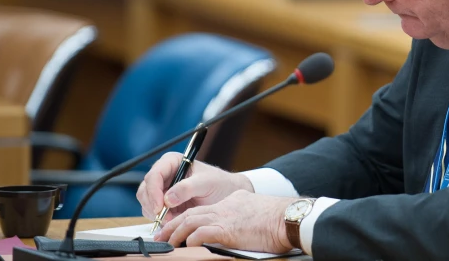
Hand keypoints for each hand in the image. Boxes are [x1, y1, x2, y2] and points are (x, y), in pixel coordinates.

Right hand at [136, 152, 253, 220]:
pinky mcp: (164, 203)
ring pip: (146, 202)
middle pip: (145, 189)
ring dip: (155, 214)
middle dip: (152, 205)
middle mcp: (164, 174)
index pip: (154, 175)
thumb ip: (188, 188)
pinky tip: (172, 221)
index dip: (153, 192)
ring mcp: (162, 189)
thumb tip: (169, 198)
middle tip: (165, 217)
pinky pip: (153, 212)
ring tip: (172, 219)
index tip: (160, 207)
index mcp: (172, 162)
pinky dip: (159, 219)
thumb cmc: (219, 183)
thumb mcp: (206, 183)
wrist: (226, 195)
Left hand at [154, 190, 296, 252]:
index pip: (204, 209)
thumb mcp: (256, 211)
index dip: (188, 218)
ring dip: (175, 233)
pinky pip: (200, 233)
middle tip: (162, 235)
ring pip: (190, 222)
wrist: (287, 218)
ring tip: (166, 243)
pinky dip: (190, 240)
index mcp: (232, 202)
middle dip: (174, 224)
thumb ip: (243, 216)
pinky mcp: (226, 230)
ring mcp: (224, 217)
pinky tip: (185, 247)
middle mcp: (224, 207)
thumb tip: (238, 229)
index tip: (179, 226)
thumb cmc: (278, 219)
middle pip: (191, 213)